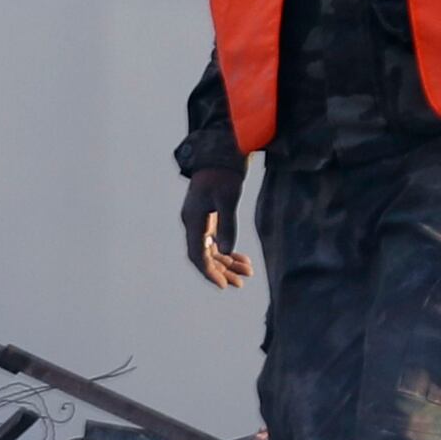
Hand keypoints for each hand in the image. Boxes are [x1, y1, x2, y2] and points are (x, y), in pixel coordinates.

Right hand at [182, 169, 249, 290]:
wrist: (220, 155)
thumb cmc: (223, 176)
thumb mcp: (227, 200)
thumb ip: (227, 226)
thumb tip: (227, 252)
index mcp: (193, 220)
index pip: (197, 254)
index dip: (209, 272)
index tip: (224, 285)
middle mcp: (193, 223)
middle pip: (204, 255)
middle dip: (222, 270)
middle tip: (240, 284)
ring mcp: (199, 221)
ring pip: (211, 249)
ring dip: (227, 262)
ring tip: (248, 272)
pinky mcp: (208, 217)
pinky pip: (215, 241)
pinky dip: (228, 251)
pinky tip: (242, 258)